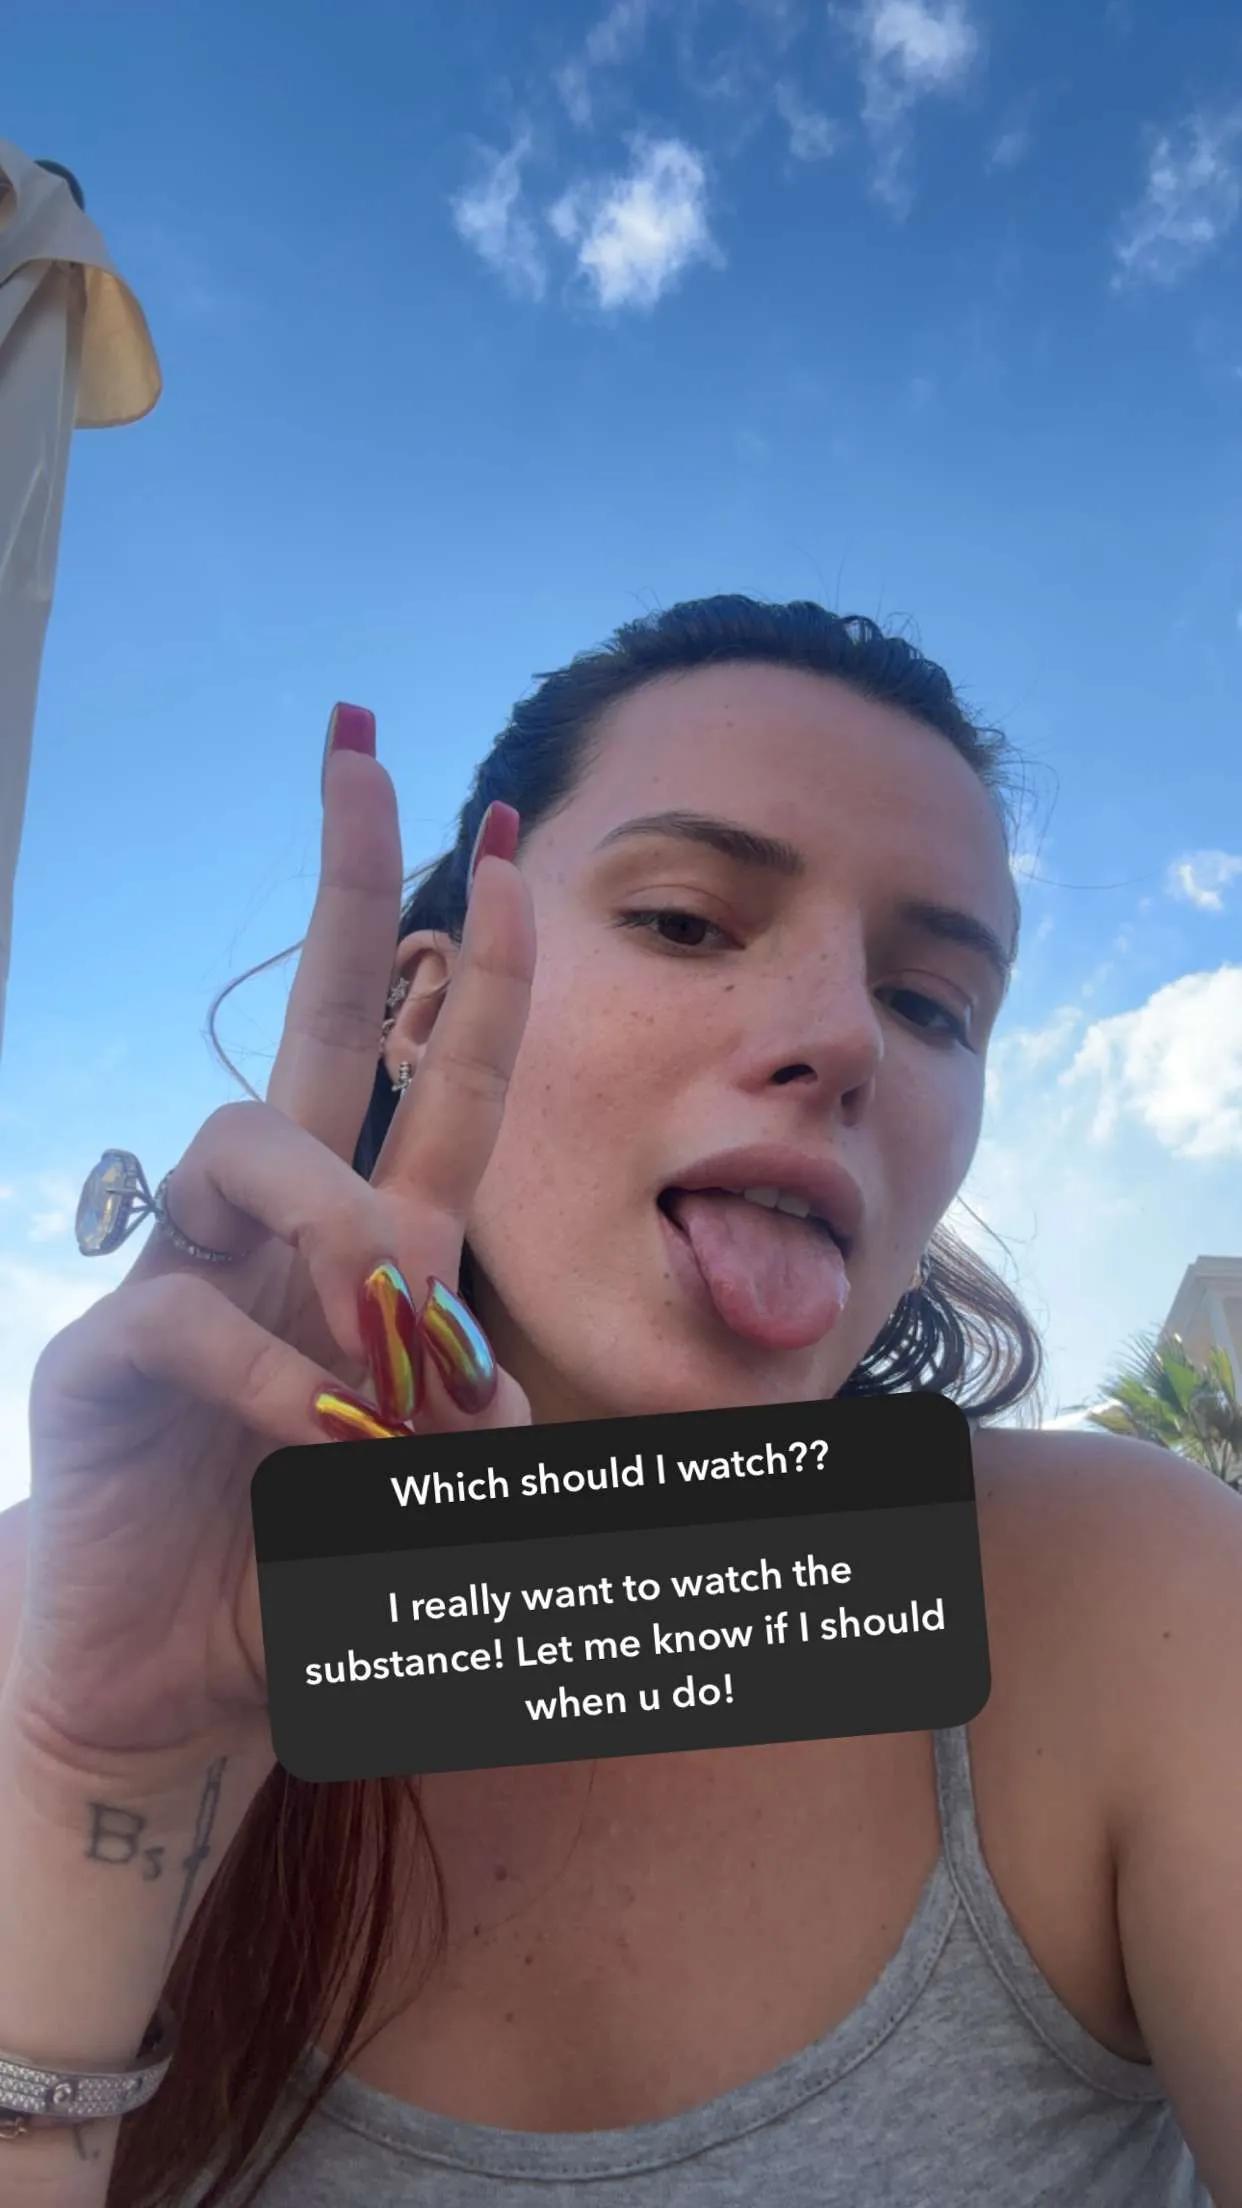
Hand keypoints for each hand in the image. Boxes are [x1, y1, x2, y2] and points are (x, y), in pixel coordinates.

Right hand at [9, 718, 534, 1790]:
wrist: (168, 1686)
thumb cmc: (306, 1571)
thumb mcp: (434, 1501)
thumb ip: (479, 1438)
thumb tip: (489, 1385)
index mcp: (364, 1246)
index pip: (430, 1077)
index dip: (474, 969)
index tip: (505, 845)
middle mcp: (274, 1235)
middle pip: (310, 1023)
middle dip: (343, 886)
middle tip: (362, 752)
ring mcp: (181, 1280)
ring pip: (248, 1143)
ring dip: (344, 1227)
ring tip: (393, 1350)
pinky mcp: (102, 1361)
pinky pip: (194, 1319)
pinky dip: (280, 1379)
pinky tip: (320, 1442)